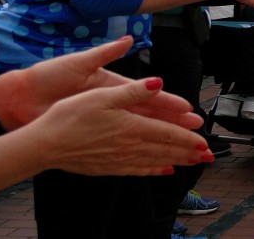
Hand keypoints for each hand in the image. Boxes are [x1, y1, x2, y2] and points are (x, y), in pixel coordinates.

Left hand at [0, 36, 202, 131]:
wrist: (19, 97)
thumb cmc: (47, 77)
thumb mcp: (77, 62)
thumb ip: (105, 53)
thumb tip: (128, 39)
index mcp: (110, 85)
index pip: (146, 95)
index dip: (167, 102)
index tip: (186, 108)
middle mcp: (111, 103)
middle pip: (149, 115)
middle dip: (173, 123)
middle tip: (196, 130)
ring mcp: (103, 119)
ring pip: (139, 131)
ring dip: (161, 138)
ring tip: (182, 147)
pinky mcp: (92, 131)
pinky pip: (120, 143)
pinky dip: (137, 150)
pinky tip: (152, 158)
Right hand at [29, 77, 208, 175]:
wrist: (45, 145)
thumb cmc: (70, 116)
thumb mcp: (102, 95)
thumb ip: (133, 91)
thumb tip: (158, 83)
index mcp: (131, 125)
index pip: (167, 132)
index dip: (187, 137)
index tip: (204, 141)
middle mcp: (129, 145)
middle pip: (165, 149)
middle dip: (189, 152)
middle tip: (208, 156)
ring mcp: (119, 159)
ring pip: (155, 160)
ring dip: (176, 161)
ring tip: (193, 163)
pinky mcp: (108, 167)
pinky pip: (138, 169)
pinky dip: (154, 169)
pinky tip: (162, 170)